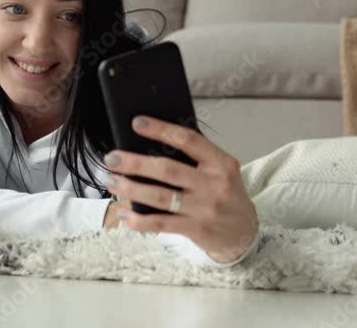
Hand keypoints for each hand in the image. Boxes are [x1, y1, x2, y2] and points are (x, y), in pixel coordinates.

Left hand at [102, 115, 257, 263]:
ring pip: (160, 197)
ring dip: (130, 189)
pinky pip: (161, 224)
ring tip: (111, 181)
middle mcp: (214, 184)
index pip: (188, 140)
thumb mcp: (220, 170)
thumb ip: (195, 157)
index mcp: (220, 163)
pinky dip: (139, 220)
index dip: (161, 129)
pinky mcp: (196, 229)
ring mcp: (204, 209)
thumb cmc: (225, 194)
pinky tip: (124, 214)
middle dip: (135, 163)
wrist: (244, 232)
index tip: (137, 123)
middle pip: (167, 169)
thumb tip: (151, 144)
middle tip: (112, 158)